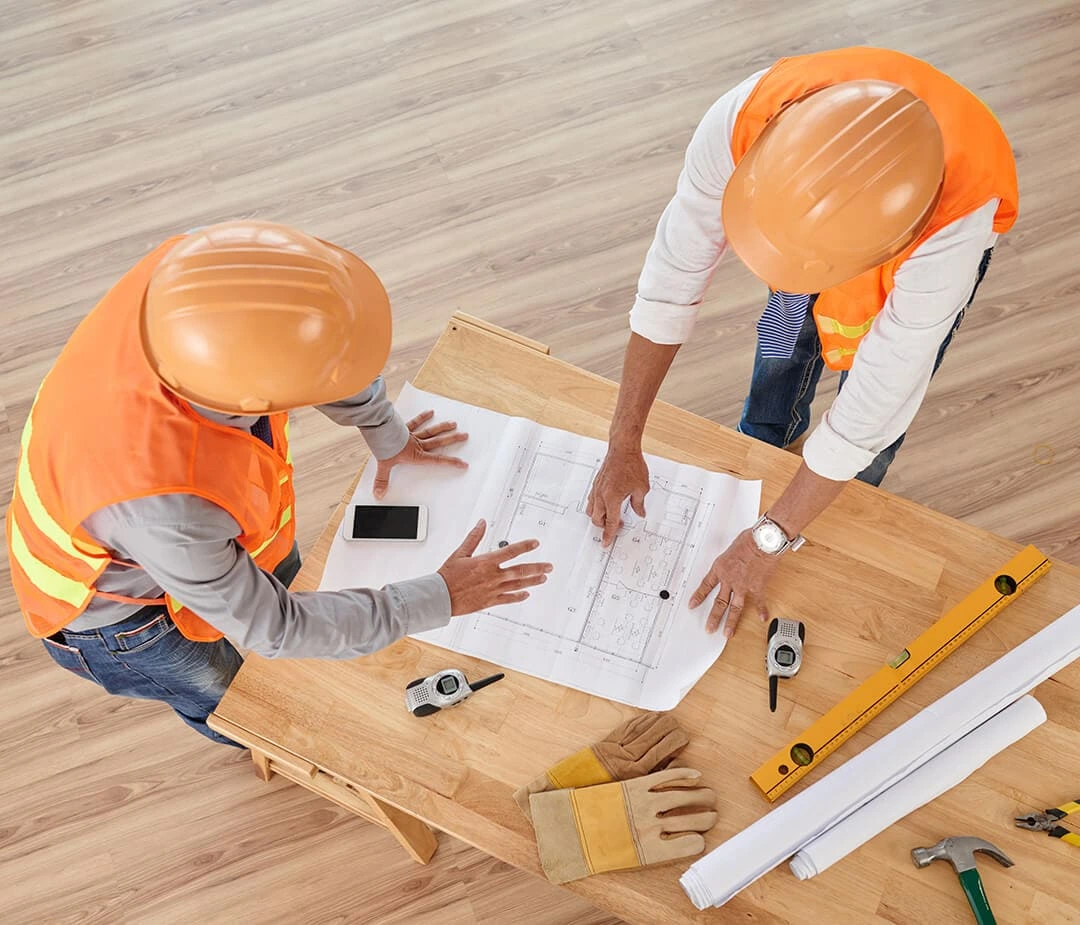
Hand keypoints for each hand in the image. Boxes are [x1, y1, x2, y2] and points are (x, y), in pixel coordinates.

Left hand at [373, 410, 467, 498]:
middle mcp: (417, 444)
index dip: (451, 462)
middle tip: (464, 436)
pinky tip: (430, 412)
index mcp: (416, 455)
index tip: (462, 463)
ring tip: (453, 424)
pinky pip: (416, 422)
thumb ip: (382, 480)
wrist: (379, 432)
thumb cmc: (384, 447)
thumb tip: (379, 493)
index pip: (438, 460)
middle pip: (439, 441)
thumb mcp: (384, 466)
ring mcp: (413, 435)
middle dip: (453, 439)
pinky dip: (422, 417)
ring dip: (443, 427)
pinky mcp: (405, 428)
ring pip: (432, 431)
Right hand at [437, 520, 552, 615]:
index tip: (535, 543)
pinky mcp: (489, 602)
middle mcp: (492, 576)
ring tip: (543, 578)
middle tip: (549, 566)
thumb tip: (482, 523)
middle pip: (520, 571)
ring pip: (518, 585)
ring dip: (532, 581)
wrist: (440, 597)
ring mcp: (493, 590)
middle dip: (537, 568)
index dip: (525, 546)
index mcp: (486, 562)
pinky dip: (518, 597)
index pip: (511, 552)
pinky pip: (508, 599)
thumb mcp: (460, 553)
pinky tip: (526, 595)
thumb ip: (474, 538)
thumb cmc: (447, 576)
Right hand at [586, 444, 649, 546]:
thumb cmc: (632, 465)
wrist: (622, 448)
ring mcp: (597, 489)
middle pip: (597, 519)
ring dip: (599, 517)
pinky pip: (591, 500)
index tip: (606, 543)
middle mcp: (601, 495)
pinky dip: (596, 506)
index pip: (611, 523)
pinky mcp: (596, 483)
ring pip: (591, 510)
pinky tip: (606, 503)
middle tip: (618, 526)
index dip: (609, 535)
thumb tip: (640, 513)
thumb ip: (639, 503)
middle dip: (605, 526)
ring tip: (611, 515)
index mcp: (612, 499)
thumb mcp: (642, 488)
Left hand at [688, 529, 779, 637]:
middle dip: (713, 617)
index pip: (706, 585)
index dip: (698, 596)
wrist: (763, 541)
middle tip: (709, 628)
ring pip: (734, 608)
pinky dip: (761, 610)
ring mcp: (743, 586)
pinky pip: (758, 602)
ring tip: (727, 633)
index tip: (692, 605)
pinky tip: (762, 618)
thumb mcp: (731, 548)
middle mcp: (729, 580)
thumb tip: (730, 562)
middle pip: (719, 602)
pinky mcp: (757, 587)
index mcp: (720, 568)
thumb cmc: (748, 539)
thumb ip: (729, 559)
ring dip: (731, 622)